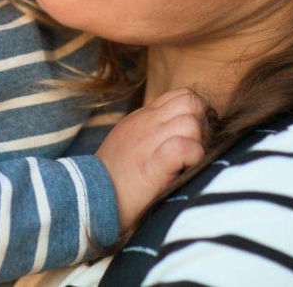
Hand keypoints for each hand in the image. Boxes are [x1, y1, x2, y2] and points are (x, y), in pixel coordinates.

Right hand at [95, 88, 207, 236]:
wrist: (87, 197)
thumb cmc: (113, 175)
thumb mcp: (130, 139)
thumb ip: (153, 129)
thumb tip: (184, 129)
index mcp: (143, 117)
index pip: (182, 95)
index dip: (197, 111)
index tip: (197, 134)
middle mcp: (146, 123)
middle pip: (192, 103)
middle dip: (204, 124)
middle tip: (199, 148)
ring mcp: (148, 142)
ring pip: (191, 123)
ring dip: (199, 142)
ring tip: (190, 162)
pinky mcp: (152, 167)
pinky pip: (182, 147)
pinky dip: (192, 156)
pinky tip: (186, 170)